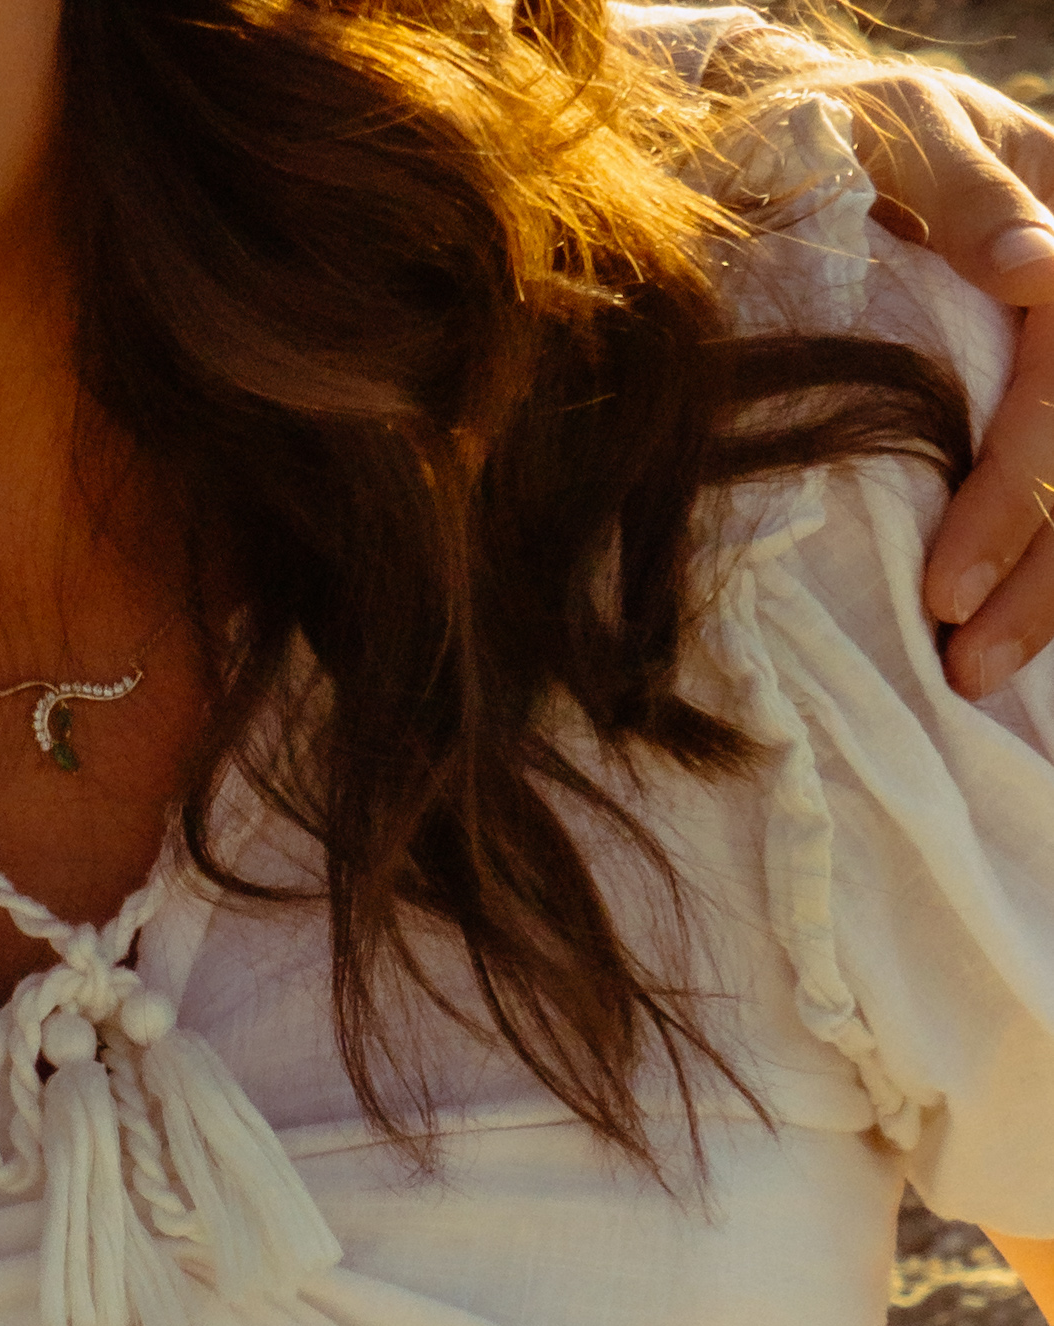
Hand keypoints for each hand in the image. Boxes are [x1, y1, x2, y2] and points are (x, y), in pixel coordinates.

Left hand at [820, 61, 1053, 693]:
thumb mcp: (897, 126)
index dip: (1020, 482)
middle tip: (965, 659)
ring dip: (1053, 589)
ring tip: (979, 674)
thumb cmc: (846, 130)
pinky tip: (1013, 639)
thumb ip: (962, 188)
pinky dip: (1047, 571)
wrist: (819, 132)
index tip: (948, 586)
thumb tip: (1029, 265)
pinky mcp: (1044, 404)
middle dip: (1040, 565)